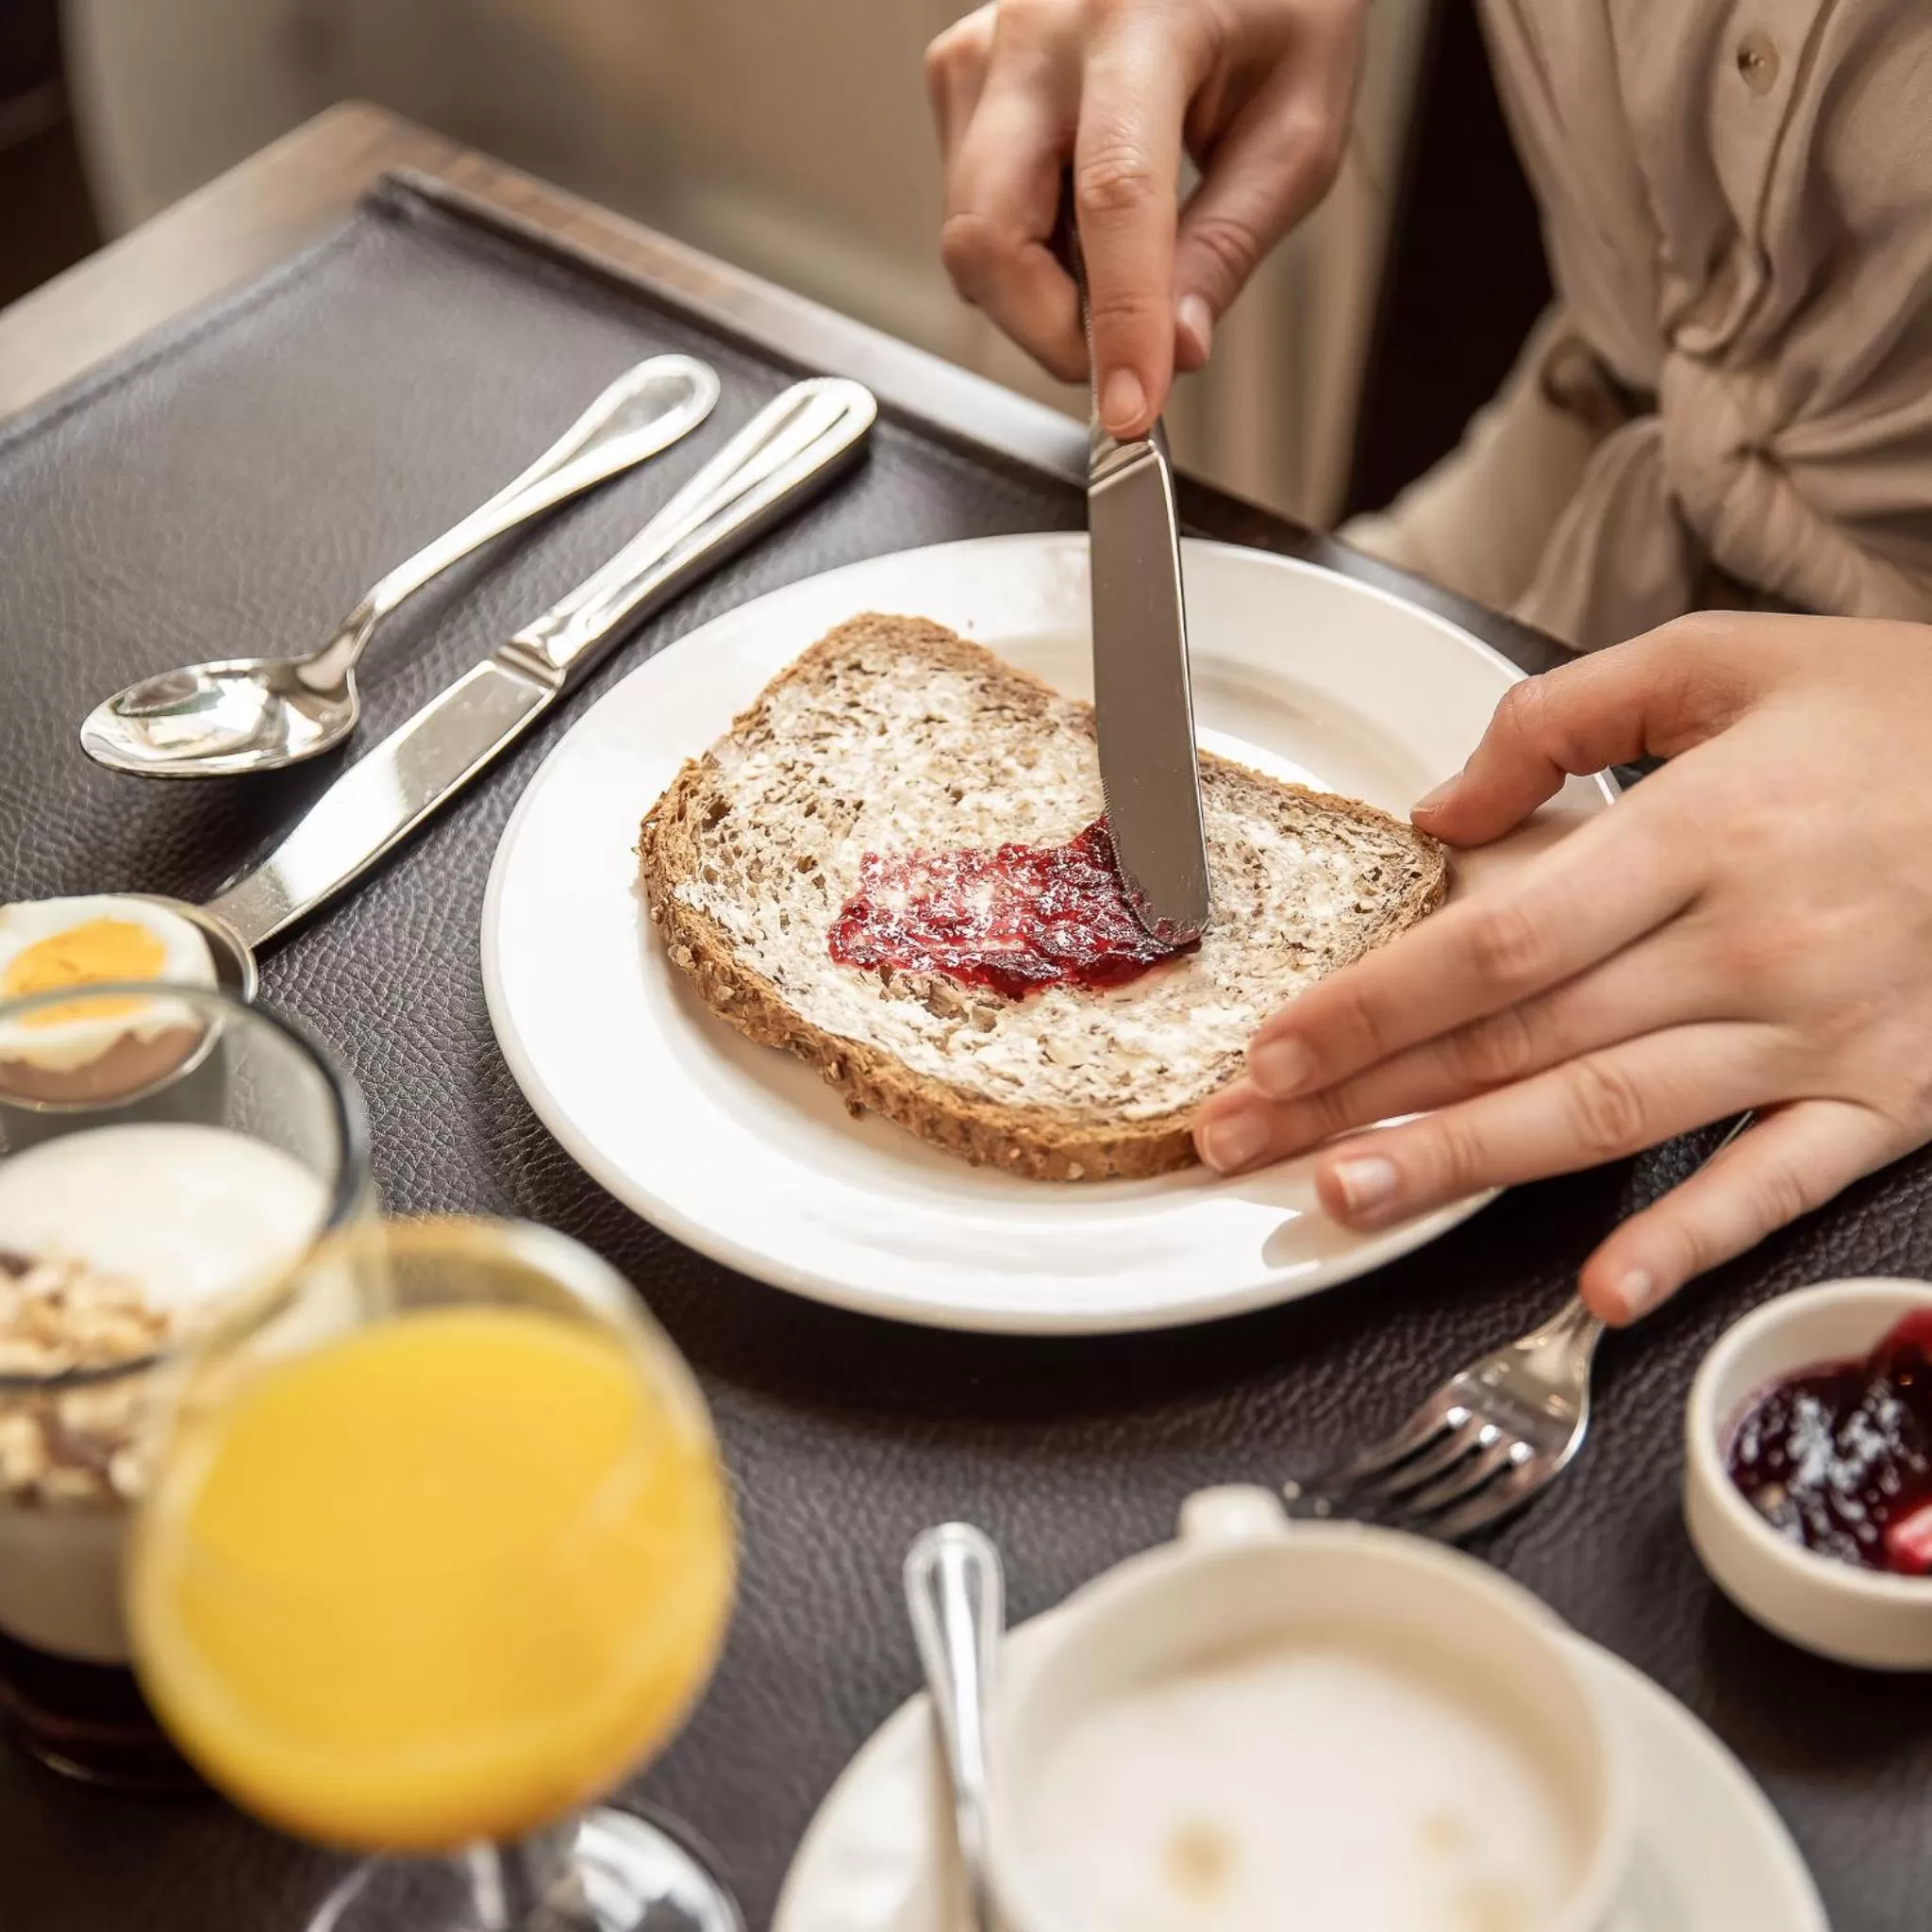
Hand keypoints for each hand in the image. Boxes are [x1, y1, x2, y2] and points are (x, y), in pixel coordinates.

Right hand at [926, 0, 1364, 436]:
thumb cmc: (1275, 3)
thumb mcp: (1299, 125)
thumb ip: (1231, 243)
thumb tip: (1172, 350)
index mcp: (1141, 16)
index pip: (1114, 196)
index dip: (1117, 321)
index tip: (1130, 412)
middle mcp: (1041, 27)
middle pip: (991, 234)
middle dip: (1050, 332)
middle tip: (1123, 363)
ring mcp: (985, 47)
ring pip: (972, 237)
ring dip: (1043, 295)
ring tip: (1123, 266)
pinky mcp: (960, 75)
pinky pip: (968, 208)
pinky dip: (1026, 252)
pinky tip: (1082, 222)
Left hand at [1192, 613, 1931, 1322]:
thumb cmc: (1904, 711)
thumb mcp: (1728, 659)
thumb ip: (1564, 720)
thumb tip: (1441, 815)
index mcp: (1700, 834)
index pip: (1494, 943)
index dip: (1370, 1005)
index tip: (1274, 1049)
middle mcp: (1749, 945)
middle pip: (1520, 1039)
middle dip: (1369, 1097)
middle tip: (1251, 1144)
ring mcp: (1821, 1032)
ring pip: (1610, 1116)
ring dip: (1468, 1166)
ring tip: (1350, 1200)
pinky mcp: (1887, 1094)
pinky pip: (1776, 1183)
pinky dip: (1692, 1241)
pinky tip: (1601, 1289)